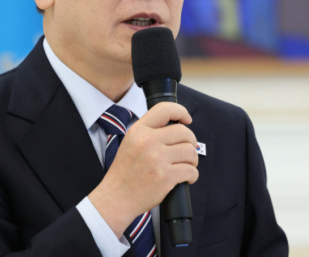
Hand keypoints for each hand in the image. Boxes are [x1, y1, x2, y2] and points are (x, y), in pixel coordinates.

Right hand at [88, 102, 198, 238]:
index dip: (181, 111)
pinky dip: (192, 176)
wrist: (116, 198)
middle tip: (187, 152)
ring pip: (190, 152)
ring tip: (185, 167)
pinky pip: (191, 171)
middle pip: (184, 132)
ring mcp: (157, 159)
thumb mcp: (130, 143)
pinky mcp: (165, 176)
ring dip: (193, 161)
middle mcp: (147, 141)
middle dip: (191, 142)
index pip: (165, 109)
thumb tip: (175, 129)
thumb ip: (148, 133)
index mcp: (138, 130)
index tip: (187, 119)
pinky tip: (185, 179)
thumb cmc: (124, 173)